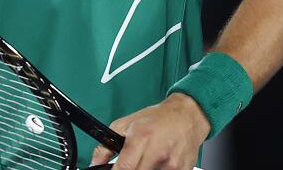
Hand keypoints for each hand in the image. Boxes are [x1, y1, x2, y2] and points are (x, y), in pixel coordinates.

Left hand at [90, 93, 207, 168]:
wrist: (186, 117)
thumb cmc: (157, 118)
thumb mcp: (125, 124)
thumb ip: (106, 146)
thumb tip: (95, 162)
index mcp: (141, 139)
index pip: (124, 168)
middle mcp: (157, 153)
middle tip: (130, 163)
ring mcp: (172, 165)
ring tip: (146, 160)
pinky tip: (158, 163)